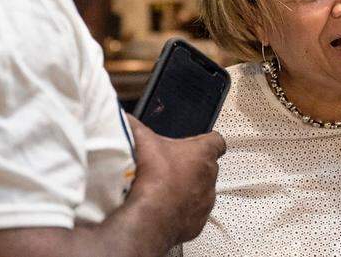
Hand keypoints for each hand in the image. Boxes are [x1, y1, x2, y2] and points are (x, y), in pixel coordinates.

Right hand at [126, 115, 225, 245]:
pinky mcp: (198, 223)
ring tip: (165, 189)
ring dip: (187, 189)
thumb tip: (123, 117)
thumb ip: (134, 124)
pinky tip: (164, 208)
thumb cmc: (152, 177)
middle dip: (192, 166)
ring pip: (201, 191)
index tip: (201, 142)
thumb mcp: (140, 139)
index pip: (217, 141)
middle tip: (170, 166)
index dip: (208, 140)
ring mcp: (205, 202)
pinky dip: (181, 211)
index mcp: (202, 154)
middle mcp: (209, 177)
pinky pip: (192, 214)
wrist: (150, 217)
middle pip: (206, 167)